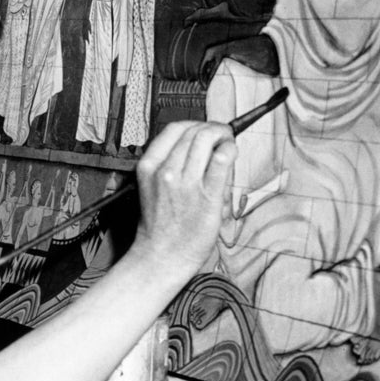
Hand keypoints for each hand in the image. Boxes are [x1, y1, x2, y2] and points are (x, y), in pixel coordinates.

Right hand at [130, 120, 235, 282]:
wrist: (162, 256)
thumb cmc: (161, 224)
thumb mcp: (153, 186)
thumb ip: (171, 164)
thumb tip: (203, 144)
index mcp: (148, 166)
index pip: (175, 129)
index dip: (196, 123)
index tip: (206, 129)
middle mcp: (165, 170)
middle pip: (194, 131)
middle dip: (214, 128)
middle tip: (224, 135)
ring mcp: (185, 183)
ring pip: (207, 139)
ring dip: (223, 136)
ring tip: (228, 144)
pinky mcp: (206, 196)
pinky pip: (221, 161)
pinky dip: (230, 150)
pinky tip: (231, 154)